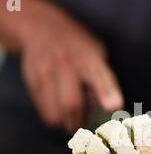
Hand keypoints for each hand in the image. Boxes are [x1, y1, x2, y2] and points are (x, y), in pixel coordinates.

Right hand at [21, 3, 122, 132]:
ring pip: (56, 113)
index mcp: (90, 58)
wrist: (43, 28)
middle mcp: (67, 63)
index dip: (107, 93)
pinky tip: (60, 107)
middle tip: (85, 125)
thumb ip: (104, 80)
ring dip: (67, 122)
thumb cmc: (79, 49)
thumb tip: (111, 109)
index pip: (99, 77)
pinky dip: (55, 117)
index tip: (114, 106)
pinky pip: (45, 112)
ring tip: (72, 116)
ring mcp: (46, 71)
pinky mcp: (33, 80)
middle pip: (72, 103)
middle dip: (80, 122)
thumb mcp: (98, 55)